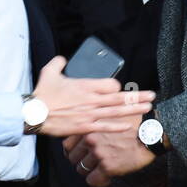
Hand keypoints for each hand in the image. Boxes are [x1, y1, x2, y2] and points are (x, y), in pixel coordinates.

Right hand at [30, 56, 153, 137]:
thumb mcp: (49, 72)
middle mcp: (91, 99)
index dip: (117, 87)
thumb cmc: (42, 94)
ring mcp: (89, 114)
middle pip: (120, 97)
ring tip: (147, 107)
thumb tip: (63, 59)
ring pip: (117, 111)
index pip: (111, 84)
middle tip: (152, 95)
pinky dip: (118, 126)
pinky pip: (105, 126)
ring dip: (134, 109)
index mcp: (85, 85)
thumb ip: (59, 63)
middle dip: (138, 96)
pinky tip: (129, 126)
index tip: (117, 90)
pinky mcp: (84, 126)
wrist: (34, 114)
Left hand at [64, 119, 154, 186]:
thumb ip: (94, 124)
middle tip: (92, 164)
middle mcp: (90, 140)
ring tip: (100, 170)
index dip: (73, 152)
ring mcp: (98, 153)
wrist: (151, 132)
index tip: (79, 155)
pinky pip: (93, 180)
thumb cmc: (134, 123)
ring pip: (82, 170)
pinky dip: (99, 182)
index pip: (67, 145)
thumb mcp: (109, 117)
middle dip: (82, 162)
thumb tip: (85, 133)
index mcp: (89, 128)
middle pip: (73, 158)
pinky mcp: (108, 166)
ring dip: (90, 172)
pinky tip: (107, 178)